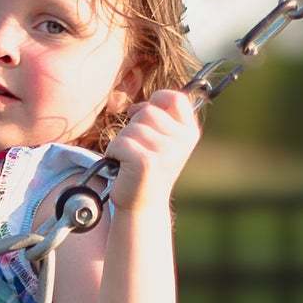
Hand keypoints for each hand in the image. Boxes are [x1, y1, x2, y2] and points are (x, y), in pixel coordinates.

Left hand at [105, 89, 200, 211]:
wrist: (144, 204)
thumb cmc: (148, 167)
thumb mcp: (160, 140)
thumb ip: (156, 117)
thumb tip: (135, 107)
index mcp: (188, 132)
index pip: (175, 98)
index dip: (156, 100)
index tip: (145, 116)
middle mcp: (182, 140)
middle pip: (147, 111)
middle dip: (134, 126)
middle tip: (138, 148)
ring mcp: (165, 151)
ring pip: (130, 128)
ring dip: (123, 142)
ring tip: (131, 159)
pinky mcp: (146, 161)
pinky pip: (119, 143)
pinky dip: (114, 153)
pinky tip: (123, 167)